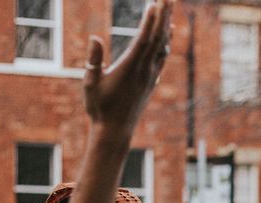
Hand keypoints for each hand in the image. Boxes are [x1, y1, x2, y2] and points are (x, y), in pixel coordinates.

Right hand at [82, 0, 172, 135]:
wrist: (115, 132)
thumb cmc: (100, 108)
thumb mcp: (90, 83)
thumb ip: (93, 61)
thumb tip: (95, 38)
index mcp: (130, 68)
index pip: (144, 39)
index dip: (150, 21)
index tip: (156, 3)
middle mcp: (145, 71)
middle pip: (157, 39)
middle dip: (163, 17)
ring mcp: (150, 77)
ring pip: (162, 47)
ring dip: (167, 26)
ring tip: (170, 9)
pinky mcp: (151, 83)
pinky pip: (162, 58)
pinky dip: (165, 43)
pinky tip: (168, 34)